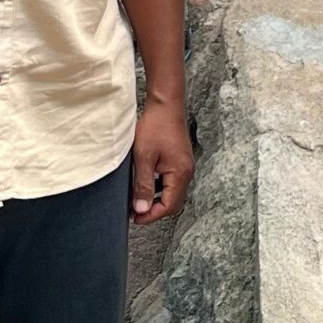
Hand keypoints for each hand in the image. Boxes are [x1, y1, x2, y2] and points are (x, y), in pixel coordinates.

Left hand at [131, 95, 194, 223]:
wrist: (165, 104)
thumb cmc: (155, 126)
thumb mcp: (143, 157)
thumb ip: (143, 185)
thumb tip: (141, 209)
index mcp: (180, 174)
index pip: (168, 206)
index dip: (151, 216)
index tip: (135, 218)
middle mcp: (187, 172)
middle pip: (173, 202)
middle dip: (154, 210)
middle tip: (135, 213)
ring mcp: (185, 166)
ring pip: (172, 193)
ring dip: (156, 200)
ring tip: (138, 200)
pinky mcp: (180, 160)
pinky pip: (172, 182)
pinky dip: (159, 189)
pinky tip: (146, 185)